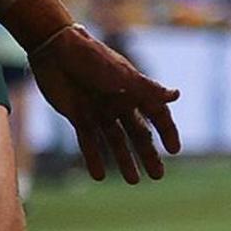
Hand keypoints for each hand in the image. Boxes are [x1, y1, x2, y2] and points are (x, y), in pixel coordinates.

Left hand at [28, 24, 179, 183]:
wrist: (55, 50)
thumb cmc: (92, 57)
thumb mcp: (121, 74)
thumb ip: (147, 88)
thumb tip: (176, 95)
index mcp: (134, 91)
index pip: (157, 115)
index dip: (167, 132)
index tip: (175, 150)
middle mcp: (119, 103)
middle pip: (138, 134)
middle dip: (148, 155)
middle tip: (158, 176)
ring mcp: (99, 111)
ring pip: (115, 142)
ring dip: (125, 161)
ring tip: (134, 181)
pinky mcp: (78, 116)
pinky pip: (88, 141)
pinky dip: (94, 158)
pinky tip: (100, 175)